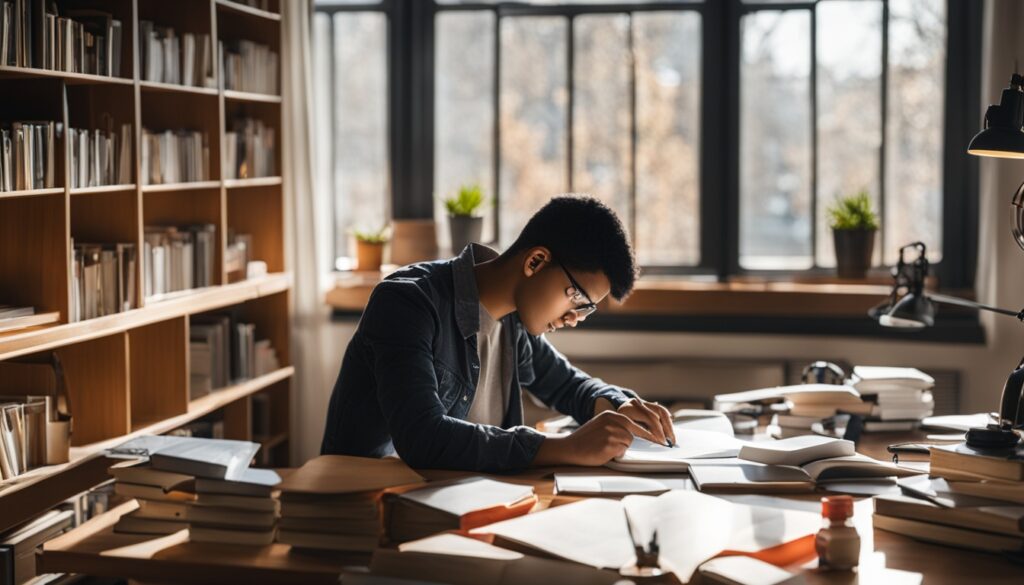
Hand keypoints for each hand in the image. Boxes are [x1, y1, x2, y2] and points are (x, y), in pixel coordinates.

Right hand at [533, 410, 659, 466]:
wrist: (569, 448)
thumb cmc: (586, 440)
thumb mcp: (602, 424)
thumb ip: (618, 425)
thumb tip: (638, 432)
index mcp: (612, 414)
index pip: (636, 421)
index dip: (649, 431)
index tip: (662, 438)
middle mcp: (613, 421)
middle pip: (636, 432)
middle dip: (641, 440)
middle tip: (659, 445)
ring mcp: (612, 432)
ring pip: (629, 442)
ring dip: (622, 447)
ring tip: (606, 448)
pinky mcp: (610, 444)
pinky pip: (622, 451)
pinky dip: (616, 454)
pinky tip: (604, 452)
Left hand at [614, 398, 676, 446]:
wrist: (615, 414)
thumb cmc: (619, 427)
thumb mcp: (623, 430)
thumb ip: (636, 434)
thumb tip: (653, 441)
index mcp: (627, 410)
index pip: (647, 418)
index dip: (655, 430)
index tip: (660, 441)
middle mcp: (635, 403)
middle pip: (654, 415)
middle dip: (663, 430)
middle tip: (667, 442)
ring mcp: (642, 402)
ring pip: (660, 411)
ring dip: (668, 426)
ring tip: (671, 438)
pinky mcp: (648, 404)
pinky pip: (661, 411)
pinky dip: (667, 421)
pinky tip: (670, 431)